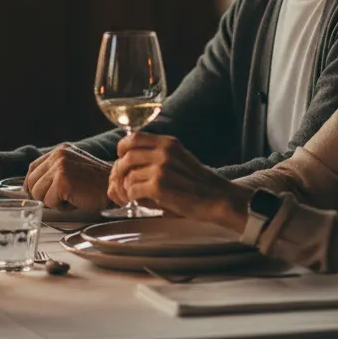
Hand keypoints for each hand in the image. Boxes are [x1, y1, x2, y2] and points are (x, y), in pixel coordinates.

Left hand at [24, 145, 112, 210]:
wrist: (114, 187)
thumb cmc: (96, 184)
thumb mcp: (73, 170)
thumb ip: (55, 173)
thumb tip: (32, 188)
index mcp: (60, 151)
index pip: (33, 169)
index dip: (33, 185)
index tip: (40, 194)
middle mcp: (58, 155)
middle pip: (32, 183)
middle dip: (44, 196)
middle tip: (63, 197)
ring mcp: (60, 166)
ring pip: (38, 193)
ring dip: (52, 202)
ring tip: (70, 197)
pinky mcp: (63, 180)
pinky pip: (49, 201)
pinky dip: (61, 207)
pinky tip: (75, 200)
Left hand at [110, 133, 250, 229]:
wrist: (218, 199)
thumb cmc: (198, 183)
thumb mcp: (179, 158)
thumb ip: (158, 154)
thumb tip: (129, 158)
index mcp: (168, 143)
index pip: (133, 137)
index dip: (122, 149)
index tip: (122, 160)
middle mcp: (163, 152)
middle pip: (126, 156)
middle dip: (120, 171)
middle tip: (122, 183)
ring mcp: (161, 168)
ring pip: (128, 174)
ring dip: (125, 187)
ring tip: (130, 195)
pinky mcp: (159, 186)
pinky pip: (132, 189)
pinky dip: (131, 197)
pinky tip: (138, 201)